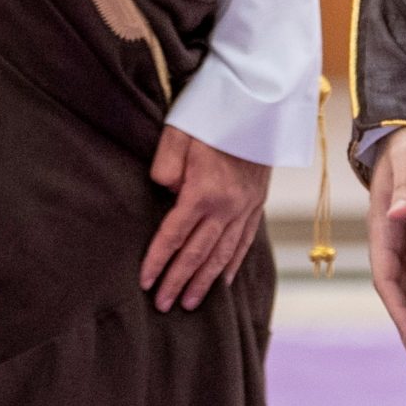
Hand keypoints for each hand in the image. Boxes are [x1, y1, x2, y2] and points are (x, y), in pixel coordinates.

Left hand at [140, 127, 270, 312]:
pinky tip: (224, 279)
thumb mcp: (179, 132)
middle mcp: (227, 206)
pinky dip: (233, 263)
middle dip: (178, 281)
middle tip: (163, 305)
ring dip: (205, 281)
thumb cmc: (214, 112)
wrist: (260, 101)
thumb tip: (163, 191)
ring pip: (223, 254)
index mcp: (204, 191)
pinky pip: (244, 241)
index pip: (174, 235)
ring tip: (189, 302)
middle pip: (198, 253)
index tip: (145, 282)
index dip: (158, 261)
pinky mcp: (258, 202)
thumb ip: (165, 166)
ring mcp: (246, 207)